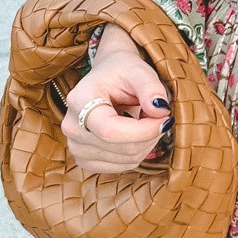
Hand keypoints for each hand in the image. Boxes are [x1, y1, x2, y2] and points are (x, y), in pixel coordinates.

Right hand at [63, 30, 170, 174]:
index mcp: (79, 100)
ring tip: (146, 119)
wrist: (107, 77)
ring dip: (147, 143)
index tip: (165, 119)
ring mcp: (75, 147)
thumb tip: (161, 111)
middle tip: (161, 115)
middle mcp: (72, 126)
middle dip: (150, 134)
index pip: (110, 130)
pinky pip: (122, 166)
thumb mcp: (139, 70)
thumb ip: (151, 88)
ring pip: (126, 159)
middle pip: (121, 148)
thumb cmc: (122, 71)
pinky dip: (138, 152)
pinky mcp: (85, 160)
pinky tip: (136, 133)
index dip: (143, 131)